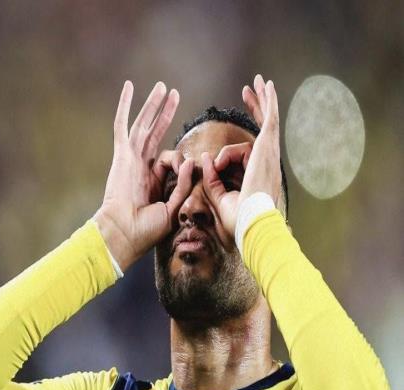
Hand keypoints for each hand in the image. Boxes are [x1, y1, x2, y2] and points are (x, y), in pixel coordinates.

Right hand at [95, 81, 193, 270]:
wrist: (124, 233)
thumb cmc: (146, 229)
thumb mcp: (173, 207)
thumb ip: (182, 184)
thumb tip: (190, 160)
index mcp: (153, 180)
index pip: (170, 158)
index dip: (181, 162)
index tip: (186, 170)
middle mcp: (141, 166)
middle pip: (155, 132)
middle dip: (165, 113)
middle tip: (174, 94)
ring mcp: (130, 158)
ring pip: (143, 124)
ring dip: (152, 105)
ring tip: (162, 87)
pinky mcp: (122, 155)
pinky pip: (122, 125)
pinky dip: (125, 105)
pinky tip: (129, 86)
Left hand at [201, 74, 281, 236]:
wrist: (252, 223)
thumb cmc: (240, 219)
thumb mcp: (220, 197)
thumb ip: (212, 179)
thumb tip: (204, 160)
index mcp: (258, 174)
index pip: (251, 148)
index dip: (239, 140)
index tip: (227, 141)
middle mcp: (267, 162)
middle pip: (264, 128)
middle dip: (258, 107)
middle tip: (250, 89)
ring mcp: (269, 155)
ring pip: (266, 122)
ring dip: (262, 100)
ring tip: (257, 82)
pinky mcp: (266, 149)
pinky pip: (269, 120)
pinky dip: (269, 102)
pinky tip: (265, 85)